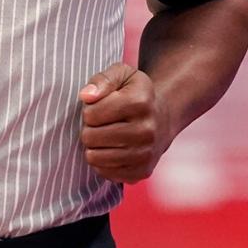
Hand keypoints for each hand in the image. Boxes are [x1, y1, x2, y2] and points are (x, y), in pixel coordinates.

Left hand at [78, 63, 172, 183]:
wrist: (162, 118)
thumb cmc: (134, 93)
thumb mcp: (121, 75)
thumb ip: (102, 80)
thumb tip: (86, 96)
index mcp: (140, 102)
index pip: (90, 114)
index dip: (88, 109)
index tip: (98, 107)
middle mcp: (146, 130)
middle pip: (91, 137)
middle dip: (88, 128)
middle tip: (99, 123)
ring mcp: (145, 154)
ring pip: (95, 157)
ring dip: (93, 146)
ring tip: (103, 135)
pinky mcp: (142, 172)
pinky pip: (105, 172)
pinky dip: (101, 162)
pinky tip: (110, 149)